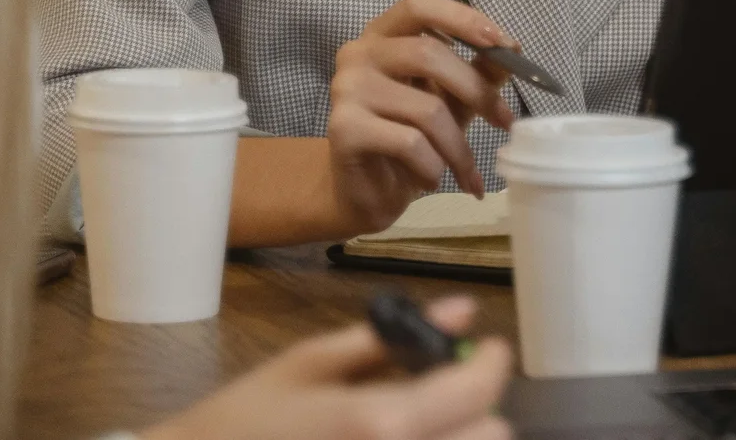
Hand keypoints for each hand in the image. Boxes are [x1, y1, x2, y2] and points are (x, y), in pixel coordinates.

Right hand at [148, 297, 511, 439]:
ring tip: (421, 421)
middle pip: (490, 438)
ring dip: (458, 438)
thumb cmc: (244, 420)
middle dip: (478, 410)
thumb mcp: (307, 364)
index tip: (485, 347)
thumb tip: (463, 308)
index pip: (477, 392)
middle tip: (445, 390)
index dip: (491, 363)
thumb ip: (387, 339)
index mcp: (381, 424)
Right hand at [328, 0, 518, 234]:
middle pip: (428, 55)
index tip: (504, 44)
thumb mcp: (450, 102)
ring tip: (465, 170)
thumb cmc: (407, 141)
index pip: (419, 4)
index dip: (462, 18)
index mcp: (382, 35)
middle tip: (505, 121)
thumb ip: (476, 73)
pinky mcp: (344, 129)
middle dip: (477, 91)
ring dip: (458, 147)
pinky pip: (410, 142)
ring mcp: (347, 89)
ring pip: (426, 109)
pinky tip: (431, 179)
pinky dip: (434, 167)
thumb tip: (513, 49)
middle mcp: (358, 53)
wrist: (363, 194)